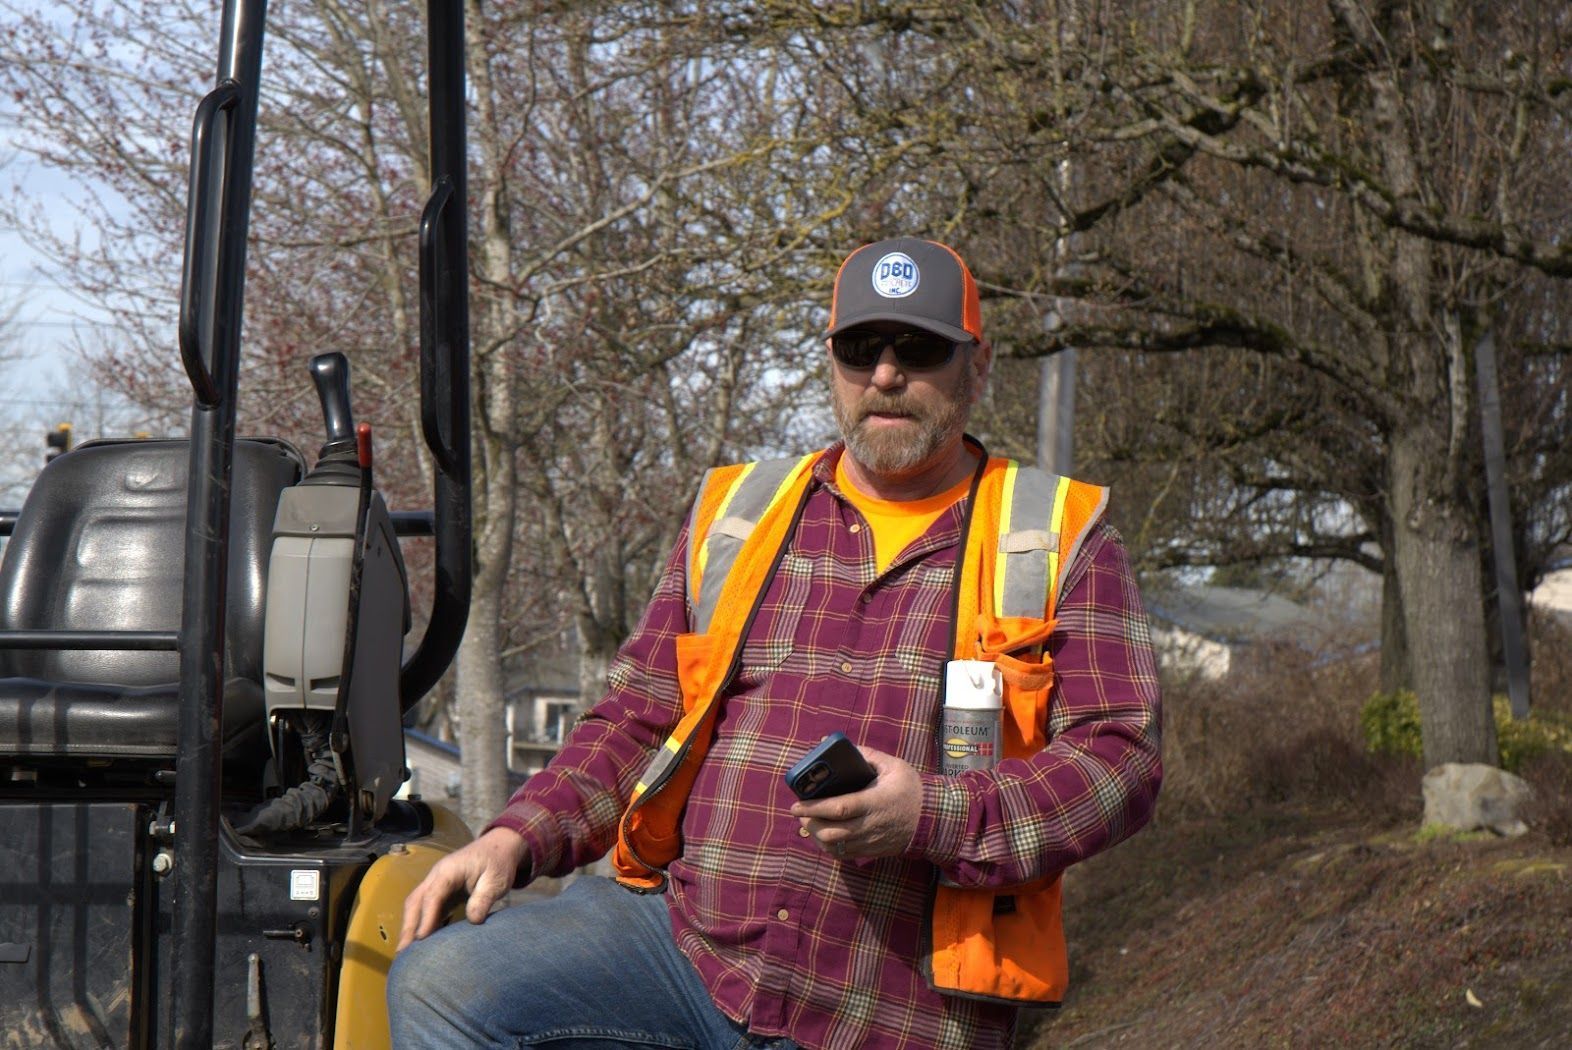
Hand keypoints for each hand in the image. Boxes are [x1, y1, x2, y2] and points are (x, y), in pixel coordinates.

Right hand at [396, 827, 530, 950]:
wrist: (500, 847)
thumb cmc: (498, 862)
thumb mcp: (496, 880)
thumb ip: (483, 898)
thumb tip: (472, 921)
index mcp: (449, 871)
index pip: (432, 896)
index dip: (426, 918)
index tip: (421, 939)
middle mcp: (436, 877)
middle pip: (416, 901)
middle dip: (408, 926)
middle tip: (403, 952)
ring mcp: (436, 884)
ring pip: (416, 905)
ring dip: (410, 927)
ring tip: (406, 953)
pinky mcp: (441, 892)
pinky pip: (425, 908)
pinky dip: (420, 924)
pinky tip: (420, 943)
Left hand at [789, 748, 921, 860]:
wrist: (933, 819)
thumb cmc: (912, 790)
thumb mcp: (894, 766)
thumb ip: (867, 755)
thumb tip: (841, 748)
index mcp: (874, 803)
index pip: (839, 808)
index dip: (814, 808)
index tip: (795, 804)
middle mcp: (870, 826)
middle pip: (831, 833)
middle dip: (810, 823)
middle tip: (800, 811)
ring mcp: (870, 842)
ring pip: (834, 847)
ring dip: (816, 836)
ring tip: (809, 821)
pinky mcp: (871, 852)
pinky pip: (842, 855)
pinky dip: (827, 846)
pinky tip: (822, 834)